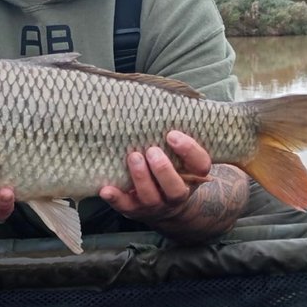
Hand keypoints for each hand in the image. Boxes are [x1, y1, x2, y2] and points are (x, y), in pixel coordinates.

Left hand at [99, 132, 247, 241]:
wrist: (166, 204)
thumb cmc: (171, 164)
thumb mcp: (180, 151)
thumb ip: (178, 131)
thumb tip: (165, 96)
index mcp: (192, 175)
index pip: (200, 165)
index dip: (189, 151)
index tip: (172, 134)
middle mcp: (176, 194)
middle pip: (175, 189)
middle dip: (163, 170)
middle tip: (152, 150)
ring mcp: (156, 205)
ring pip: (151, 198)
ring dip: (141, 178)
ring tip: (133, 157)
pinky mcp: (135, 210)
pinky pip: (126, 207)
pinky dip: (116, 198)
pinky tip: (106, 188)